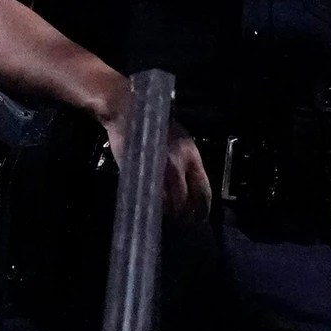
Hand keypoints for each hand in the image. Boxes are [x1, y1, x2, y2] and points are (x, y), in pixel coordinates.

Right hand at [97, 77, 211, 215]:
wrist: (127, 111)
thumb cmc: (154, 124)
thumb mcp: (179, 139)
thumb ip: (185, 162)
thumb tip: (190, 186)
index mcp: (191, 155)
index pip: (203, 189)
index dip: (203, 207)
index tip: (201, 217)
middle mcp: (178, 164)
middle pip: (185, 200)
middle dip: (184, 214)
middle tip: (182, 219)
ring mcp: (158, 169)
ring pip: (168, 202)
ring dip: (168, 211)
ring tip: (167, 213)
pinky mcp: (140, 171)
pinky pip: (151, 196)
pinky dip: (154, 204)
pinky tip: (153, 205)